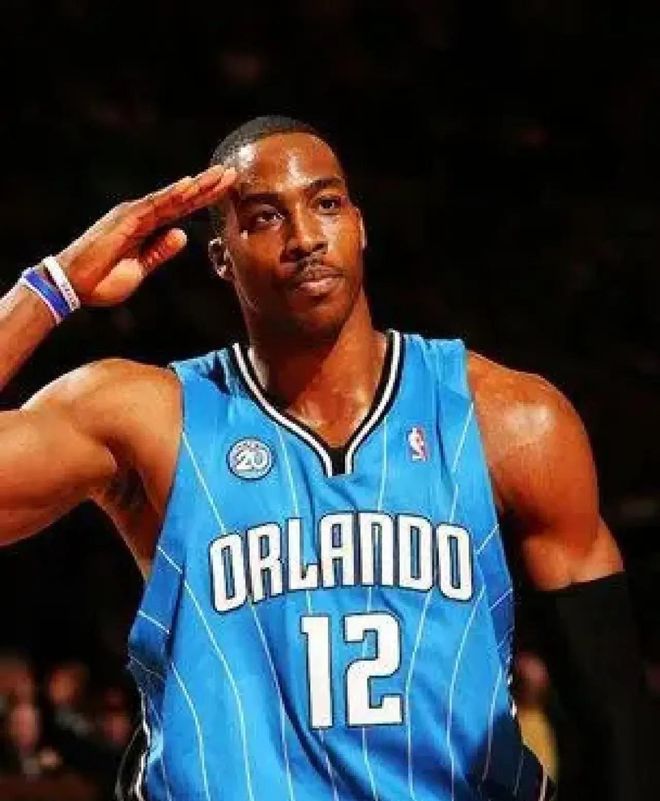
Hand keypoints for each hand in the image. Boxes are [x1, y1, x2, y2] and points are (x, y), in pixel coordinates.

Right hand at [55, 165, 235, 305]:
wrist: (75, 287)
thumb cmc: (102, 280)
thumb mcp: (140, 268)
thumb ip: (160, 251)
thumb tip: (183, 235)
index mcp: (146, 228)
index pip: (181, 210)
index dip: (204, 199)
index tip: (226, 189)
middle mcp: (141, 216)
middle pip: (180, 198)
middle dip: (207, 186)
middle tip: (232, 172)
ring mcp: (132, 215)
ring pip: (171, 197)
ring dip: (195, 186)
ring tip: (218, 175)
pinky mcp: (124, 220)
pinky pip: (153, 205)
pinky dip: (172, 195)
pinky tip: (189, 186)